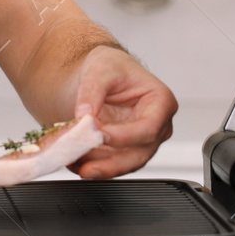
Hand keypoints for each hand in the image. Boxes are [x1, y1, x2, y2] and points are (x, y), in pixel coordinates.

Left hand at [66, 46, 177, 178]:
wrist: (103, 74)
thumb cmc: (112, 67)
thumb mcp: (100, 69)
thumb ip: (91, 91)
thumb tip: (83, 116)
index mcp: (161, 102)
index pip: (148, 128)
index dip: (124, 137)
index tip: (100, 136)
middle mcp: (157, 126)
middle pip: (139, 154)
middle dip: (111, 164)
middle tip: (86, 168)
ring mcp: (142, 141)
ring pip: (125, 163)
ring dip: (99, 168)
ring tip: (74, 164)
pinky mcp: (124, 150)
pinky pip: (111, 163)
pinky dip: (93, 165)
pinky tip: (74, 162)